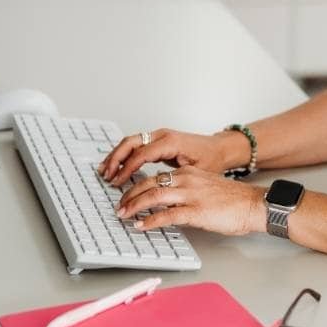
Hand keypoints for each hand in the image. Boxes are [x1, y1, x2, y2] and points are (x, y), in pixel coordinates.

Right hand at [98, 127, 247, 185]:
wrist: (220, 148)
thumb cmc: (212, 160)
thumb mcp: (196, 171)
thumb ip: (176, 179)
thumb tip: (157, 190)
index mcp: (171, 142)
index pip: (141, 154)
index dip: (127, 168)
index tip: (117, 182)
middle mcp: (163, 135)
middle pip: (131, 142)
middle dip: (116, 159)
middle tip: (106, 175)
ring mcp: (159, 136)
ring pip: (131, 142)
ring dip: (116, 155)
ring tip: (105, 171)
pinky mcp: (158, 141)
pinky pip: (136, 145)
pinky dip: (124, 154)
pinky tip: (117, 166)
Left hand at [115, 164, 265, 236]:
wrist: (253, 204)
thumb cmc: (233, 200)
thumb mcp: (206, 187)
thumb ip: (186, 191)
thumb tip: (167, 204)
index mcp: (188, 172)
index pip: (155, 176)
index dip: (137, 187)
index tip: (127, 195)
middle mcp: (187, 179)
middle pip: (149, 183)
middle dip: (130, 195)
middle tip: (119, 206)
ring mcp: (191, 194)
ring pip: (154, 195)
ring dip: (134, 206)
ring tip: (124, 215)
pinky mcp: (197, 211)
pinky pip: (167, 215)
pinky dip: (151, 220)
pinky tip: (142, 225)